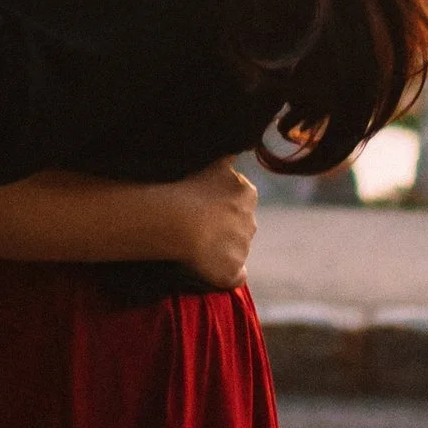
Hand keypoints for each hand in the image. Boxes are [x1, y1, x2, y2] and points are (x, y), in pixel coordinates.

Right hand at [164, 156, 257, 290]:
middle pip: (239, 224)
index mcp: (246, 192)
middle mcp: (251, 220)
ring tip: (193, 245)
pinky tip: (209, 271)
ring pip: (235, 248)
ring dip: (220, 248)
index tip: (201, 205)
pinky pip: (234, 276)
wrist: (177, 219)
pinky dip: (225, 275)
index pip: (239, 199)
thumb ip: (227, 159)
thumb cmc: (186, 185)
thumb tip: (238, 150)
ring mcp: (243, 248)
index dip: (220, 203)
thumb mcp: (212, 161)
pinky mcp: (232, 271)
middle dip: (223, 225)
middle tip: (195, 225)